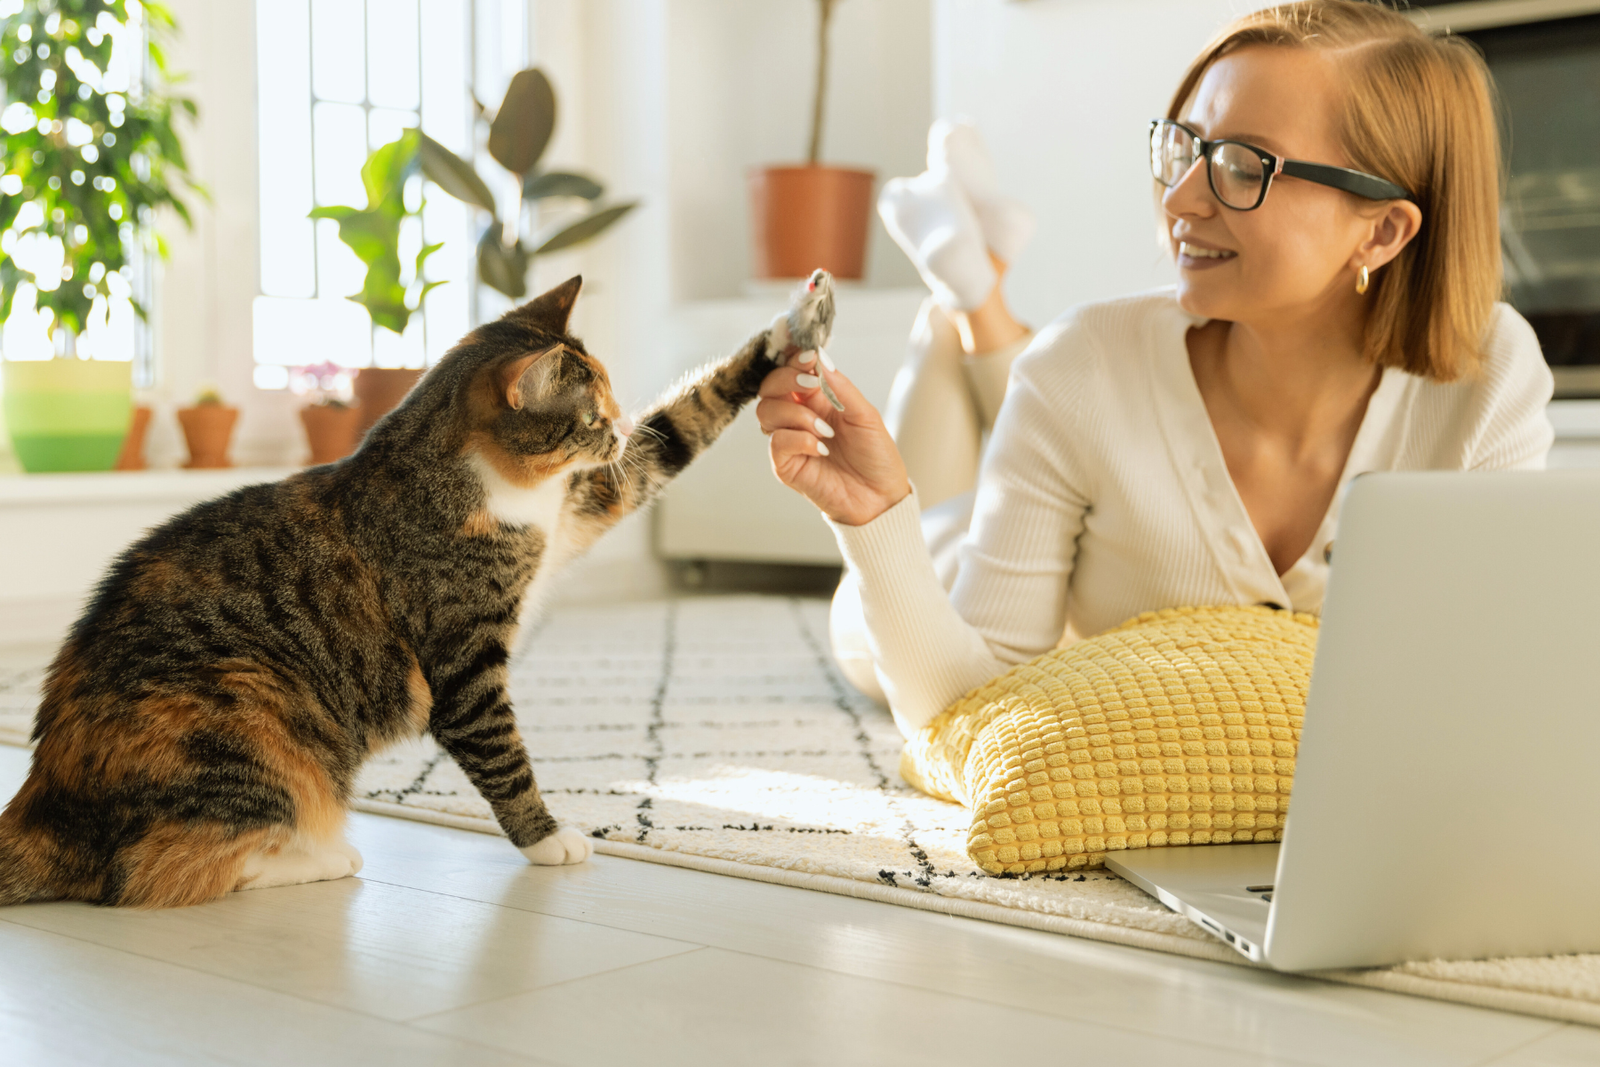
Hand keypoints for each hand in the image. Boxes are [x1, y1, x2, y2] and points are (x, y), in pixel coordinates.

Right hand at [756, 351, 910, 526]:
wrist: (880, 496)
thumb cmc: (875, 455)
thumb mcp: (865, 414)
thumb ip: (840, 387)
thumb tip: (820, 357)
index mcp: (817, 399)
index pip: (791, 369)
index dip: (793, 359)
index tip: (808, 357)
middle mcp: (798, 416)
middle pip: (769, 386)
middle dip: (786, 379)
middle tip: (810, 384)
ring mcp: (789, 440)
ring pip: (766, 411)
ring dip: (795, 413)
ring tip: (824, 430)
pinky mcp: (786, 464)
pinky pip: (776, 442)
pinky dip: (798, 439)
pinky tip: (821, 449)